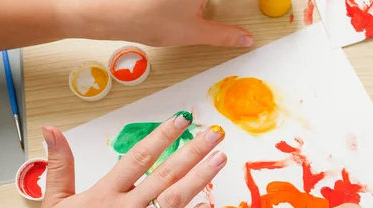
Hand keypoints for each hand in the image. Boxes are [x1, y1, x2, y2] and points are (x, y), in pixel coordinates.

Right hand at [0, 113, 227, 207]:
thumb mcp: (52, 201)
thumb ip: (59, 164)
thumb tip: (52, 131)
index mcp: (103, 194)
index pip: (139, 156)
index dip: (162, 136)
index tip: (182, 120)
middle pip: (164, 174)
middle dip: (192, 151)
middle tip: (213, 135)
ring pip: (173, 200)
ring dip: (199, 178)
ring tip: (219, 160)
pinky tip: (206, 207)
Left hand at [64, 0, 253, 47]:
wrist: (113, 12)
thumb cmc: (150, 19)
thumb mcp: (194, 32)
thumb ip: (225, 34)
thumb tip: (245, 38)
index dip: (246, 3)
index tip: (259, 5)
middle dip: (216, 5)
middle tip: (215, 13)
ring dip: (203, 5)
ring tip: (195, 14)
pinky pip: (191, 0)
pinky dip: (195, 5)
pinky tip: (181, 11)